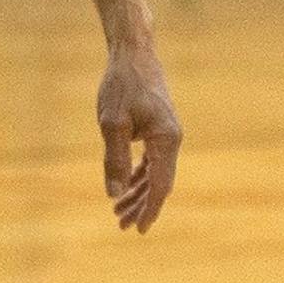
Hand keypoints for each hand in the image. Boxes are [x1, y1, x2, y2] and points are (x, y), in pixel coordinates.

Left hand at [97, 42, 181, 233]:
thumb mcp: (112, 123)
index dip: (149, 209)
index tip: (138, 229)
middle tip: (121, 224)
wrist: (132, 53)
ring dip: (138, 192)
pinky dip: (139, 174)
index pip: (160, 185)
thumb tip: (114, 194)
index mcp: (166, 140)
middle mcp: (172, 139)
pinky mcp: (157, 128)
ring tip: (119, 212)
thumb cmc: (121, 85)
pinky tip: (126, 186)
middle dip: (141, 205)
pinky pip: (151, 159)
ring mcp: (166, 134)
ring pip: (154, 173)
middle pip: (159, 183)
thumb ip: (114, 159)